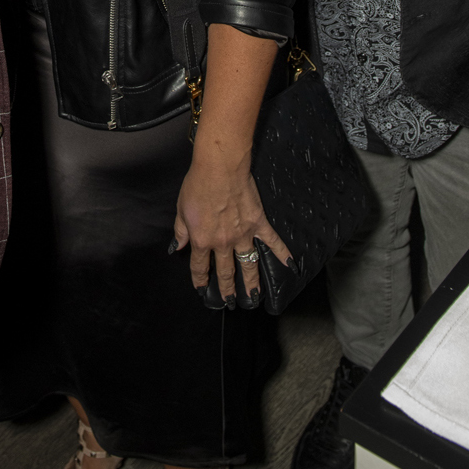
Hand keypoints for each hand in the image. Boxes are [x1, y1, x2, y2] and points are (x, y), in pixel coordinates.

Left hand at [172, 161, 289, 306]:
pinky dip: (282, 254)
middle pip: (226, 272)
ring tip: (253, 296)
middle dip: (227, 289)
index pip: (200, 267)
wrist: (219, 168)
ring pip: (248, 264)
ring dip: (252, 282)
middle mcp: (223, 242)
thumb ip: (181, 231)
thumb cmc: (197, 184)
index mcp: (203, 240)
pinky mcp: (258, 223)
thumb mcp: (181, 209)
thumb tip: (177, 246)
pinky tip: (290, 266)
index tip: (201, 288)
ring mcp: (243, 234)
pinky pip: (272, 242)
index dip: (200, 280)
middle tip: (229, 301)